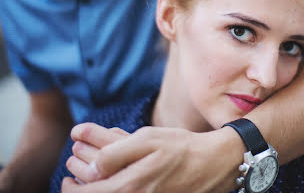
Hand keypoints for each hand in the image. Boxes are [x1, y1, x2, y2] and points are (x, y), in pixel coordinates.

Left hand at [64, 123, 244, 192]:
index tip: (68, 176)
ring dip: (99, 187)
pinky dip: (118, 187)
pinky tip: (122, 176)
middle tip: (76, 174)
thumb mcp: (147, 139)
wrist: (212, 162)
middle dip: (81, 188)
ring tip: (96, 174)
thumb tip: (91, 167)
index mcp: (127, 188)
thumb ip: (115, 152)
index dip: (70, 188)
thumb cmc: (180, 148)